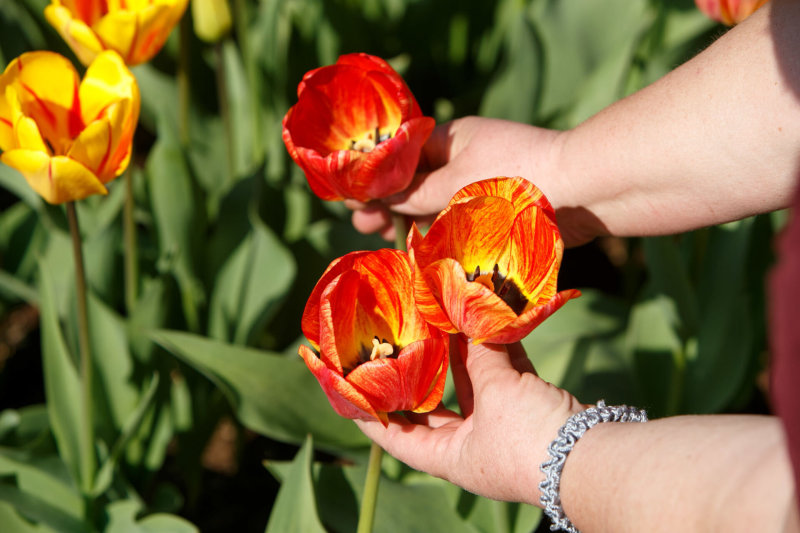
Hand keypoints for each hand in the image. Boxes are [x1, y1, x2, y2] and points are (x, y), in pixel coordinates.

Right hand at [347, 117, 592, 243]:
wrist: (580, 192)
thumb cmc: (510, 176)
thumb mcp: (453, 184)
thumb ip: (413, 193)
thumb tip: (379, 197)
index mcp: (452, 139)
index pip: (402, 155)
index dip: (375, 176)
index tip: (354, 198)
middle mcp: (465, 159)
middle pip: (416, 181)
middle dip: (388, 202)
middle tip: (362, 225)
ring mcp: (481, 185)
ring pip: (436, 203)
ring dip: (410, 220)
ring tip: (383, 239)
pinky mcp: (497, 212)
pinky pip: (458, 222)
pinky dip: (438, 233)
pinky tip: (419, 251)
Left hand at [355, 336, 584, 505]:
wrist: (594, 456)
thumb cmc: (531, 439)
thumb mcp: (497, 395)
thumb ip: (481, 357)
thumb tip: (471, 320)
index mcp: (451, 458)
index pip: (397, 438)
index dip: (371, 416)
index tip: (350, 392)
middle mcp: (473, 445)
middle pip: (435, 407)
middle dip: (421, 373)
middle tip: (400, 341)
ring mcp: (502, 427)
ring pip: (473, 385)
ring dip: (463, 353)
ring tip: (443, 317)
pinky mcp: (530, 409)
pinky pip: (506, 375)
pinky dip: (499, 350)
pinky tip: (490, 319)